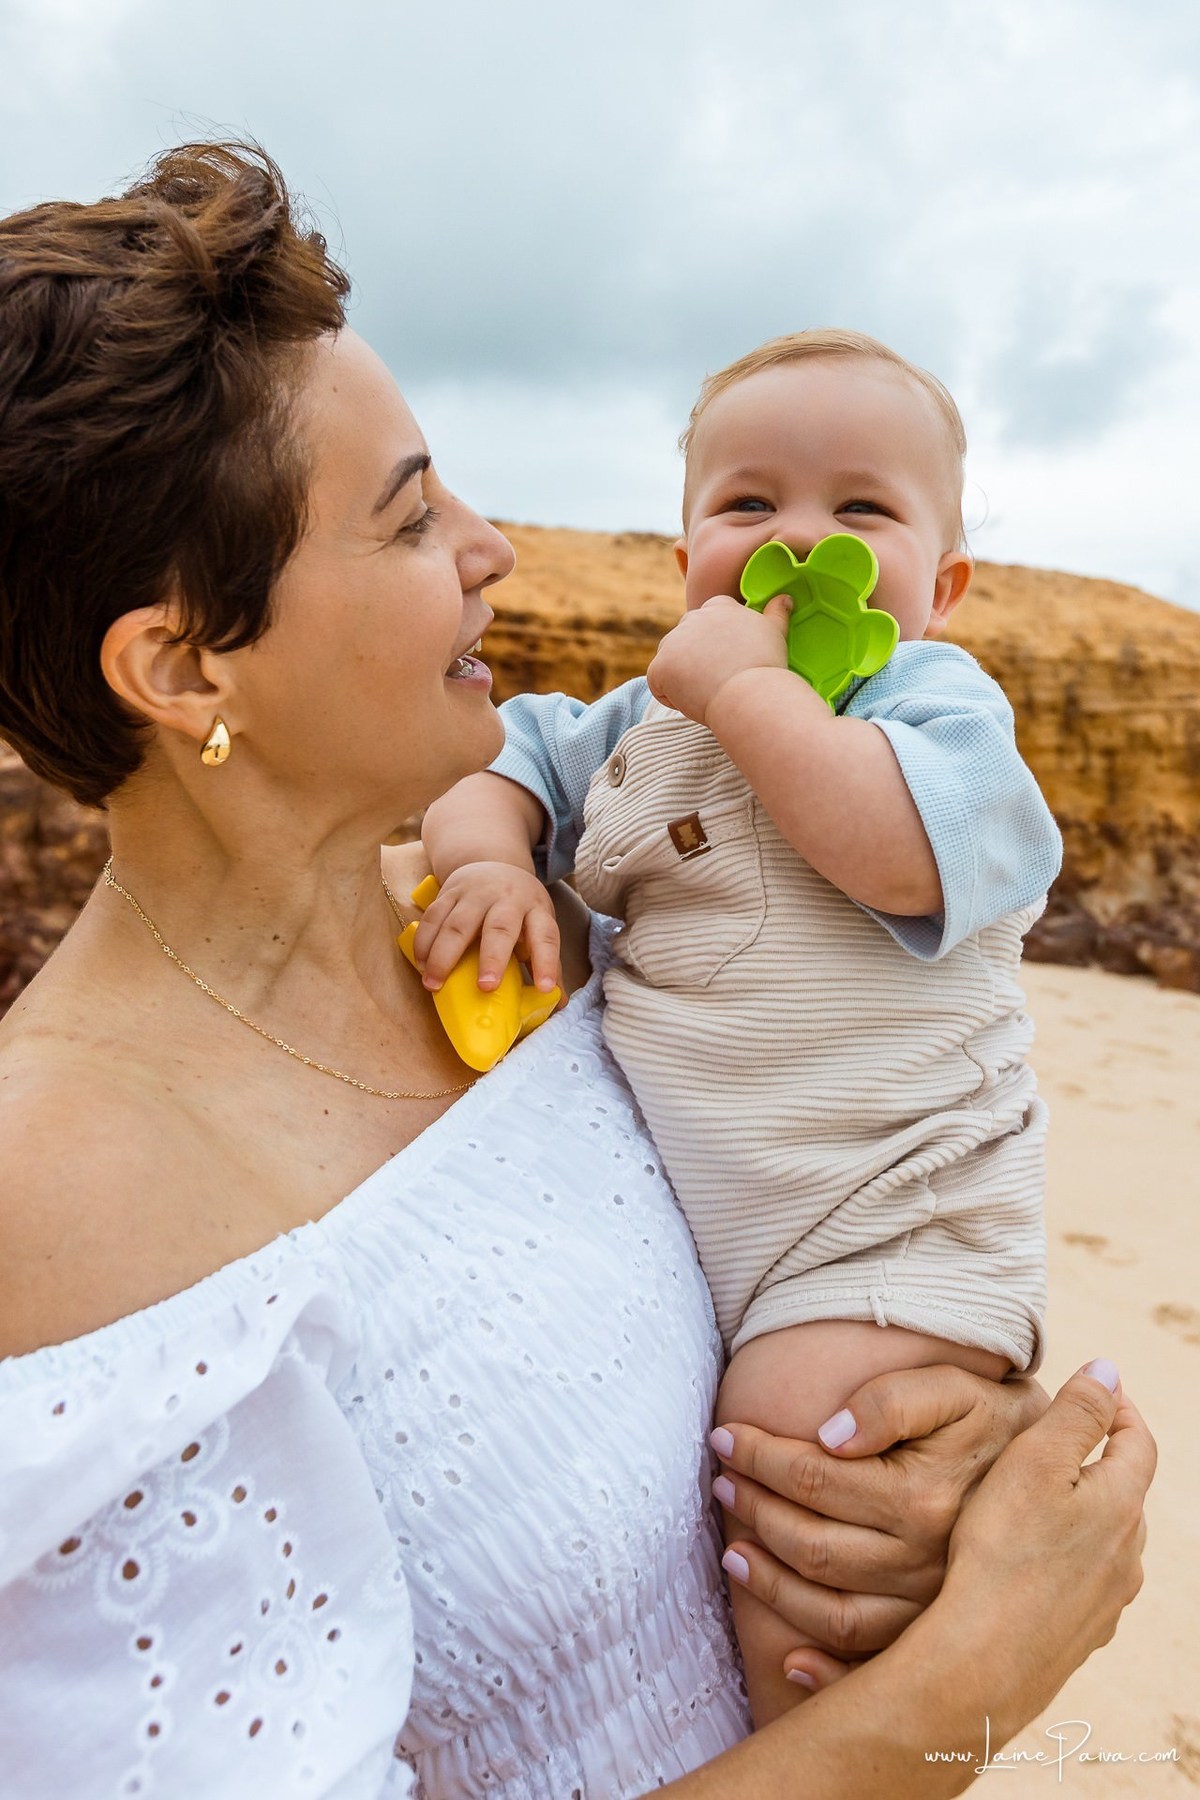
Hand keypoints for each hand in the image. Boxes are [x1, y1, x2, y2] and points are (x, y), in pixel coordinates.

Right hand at [409, 861, 561, 993]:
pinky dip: (424, 942)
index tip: (544, 989)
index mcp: (536, 910)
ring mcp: (475, 894)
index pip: (545, 937)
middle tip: (485, 987)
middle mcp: (507, 898)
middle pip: (499, 928)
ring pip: (457, 924)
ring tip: (434, 985)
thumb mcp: (539, 925)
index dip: (546, 963)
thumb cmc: (519, 907)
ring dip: (444, 956)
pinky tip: (421, 965)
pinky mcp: (449, 892)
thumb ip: (546, 961)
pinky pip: (433, 917)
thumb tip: (558, 1002)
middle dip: (493, 958)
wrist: (493, 862)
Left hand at [647, 593, 791, 724]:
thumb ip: (776, 613)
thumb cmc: (766, 667)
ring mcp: (672, 641)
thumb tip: (785, 598)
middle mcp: (692, 617)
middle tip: (720, 679)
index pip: (707, 620)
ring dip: (684, 677)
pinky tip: (697, 700)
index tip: (729, 660)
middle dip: (696, 659)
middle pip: (685, 640)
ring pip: (671, 662)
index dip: (715, 644)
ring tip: (712, 690)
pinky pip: (659, 684)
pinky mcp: (660, 666)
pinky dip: (673, 697)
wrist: (750, 694)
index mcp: (719, 606)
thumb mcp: (776, 633)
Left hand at [709, 1364, 1046, 1689]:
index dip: (760, 1456)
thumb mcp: (954, 1386)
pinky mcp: (940, 1636)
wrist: (1060, 1467)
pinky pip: (871, 1667)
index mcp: (925, 1500)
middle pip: (813, 1545)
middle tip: (722, 1485)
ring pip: (830, 1612)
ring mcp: (933, 1609)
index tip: (725, 1436)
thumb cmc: (993, 1415)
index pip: (815, 1479)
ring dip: (770, 1582)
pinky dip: (823, 1670)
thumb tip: (827, 1434)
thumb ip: (891, 1400)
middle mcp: (928, 1563)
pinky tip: (786, 1655)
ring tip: (733, 1547)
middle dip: (755, 1512)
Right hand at [932, 1362, 1152, 1733]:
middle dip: (1099, 1461)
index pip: (1138, 1443)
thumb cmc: (1004, 1549)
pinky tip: (1032, 1564)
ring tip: (1039, 1501)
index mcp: (1120, 1504)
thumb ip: (1077, 1412)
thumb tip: (1109, 1369)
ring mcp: (1108, 1600)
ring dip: (1083, 1514)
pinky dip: (1067, 1561)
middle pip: (1125, 1492)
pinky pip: (1085, 1582)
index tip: (1097, 1390)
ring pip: (1106, 1541)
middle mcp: (1127, 1555)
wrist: (987, 1658)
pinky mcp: (1082, 1634)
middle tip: (1060, 1441)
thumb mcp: (1035, 1460)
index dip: (1120, 1410)